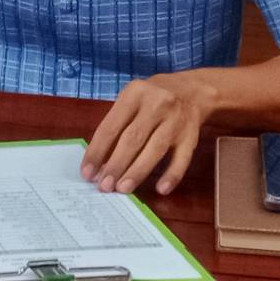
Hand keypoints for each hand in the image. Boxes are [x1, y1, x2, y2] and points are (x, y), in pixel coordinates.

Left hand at [81, 73, 215, 195]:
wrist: (192, 91)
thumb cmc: (151, 98)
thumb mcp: (131, 100)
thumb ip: (116, 124)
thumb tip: (99, 161)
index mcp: (134, 93)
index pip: (111, 126)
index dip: (97, 151)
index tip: (87, 173)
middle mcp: (156, 105)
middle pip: (132, 139)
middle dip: (116, 165)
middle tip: (104, 186)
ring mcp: (176, 121)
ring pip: (155, 150)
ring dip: (137, 172)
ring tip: (122, 189)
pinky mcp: (191, 136)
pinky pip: (182, 159)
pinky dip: (171, 175)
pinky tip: (161, 189)